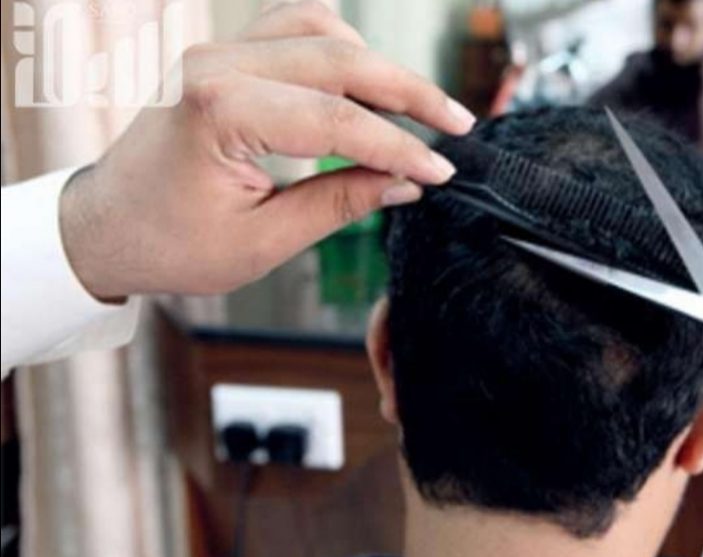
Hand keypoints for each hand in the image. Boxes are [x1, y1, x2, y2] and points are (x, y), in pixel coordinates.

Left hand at [60, 1, 474, 299]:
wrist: (105, 228)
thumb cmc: (168, 242)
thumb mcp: (263, 240)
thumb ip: (339, 202)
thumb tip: (404, 183)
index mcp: (218, 111)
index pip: (337, 119)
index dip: (399, 146)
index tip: (439, 172)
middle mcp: (214, 65)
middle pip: (339, 58)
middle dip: (407, 92)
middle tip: (455, 124)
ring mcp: (215, 52)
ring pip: (318, 26)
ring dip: (373, 63)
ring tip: (412, 108)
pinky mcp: (221, 56)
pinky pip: (290, 27)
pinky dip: (336, 47)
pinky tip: (362, 80)